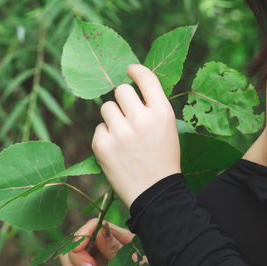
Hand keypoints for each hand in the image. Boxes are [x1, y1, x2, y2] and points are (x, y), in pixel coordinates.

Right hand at [55, 216, 163, 265]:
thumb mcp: (134, 264)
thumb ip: (116, 249)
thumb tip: (100, 229)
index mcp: (114, 238)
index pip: (91, 227)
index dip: (82, 235)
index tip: (82, 249)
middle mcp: (99, 249)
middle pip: (74, 243)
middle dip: (77, 257)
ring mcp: (89, 265)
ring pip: (66, 258)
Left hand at [91, 63, 179, 209]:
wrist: (155, 195)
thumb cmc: (163, 161)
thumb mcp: (168, 130)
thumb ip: (153, 108)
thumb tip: (133, 86)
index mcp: (162, 113)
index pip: (145, 77)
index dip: (135, 70)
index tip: (129, 70)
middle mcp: (141, 119)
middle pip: (121, 90)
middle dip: (123, 100)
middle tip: (128, 117)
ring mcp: (120, 132)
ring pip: (107, 108)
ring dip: (113, 119)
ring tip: (124, 138)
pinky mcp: (102, 145)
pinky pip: (98, 128)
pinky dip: (105, 138)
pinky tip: (117, 152)